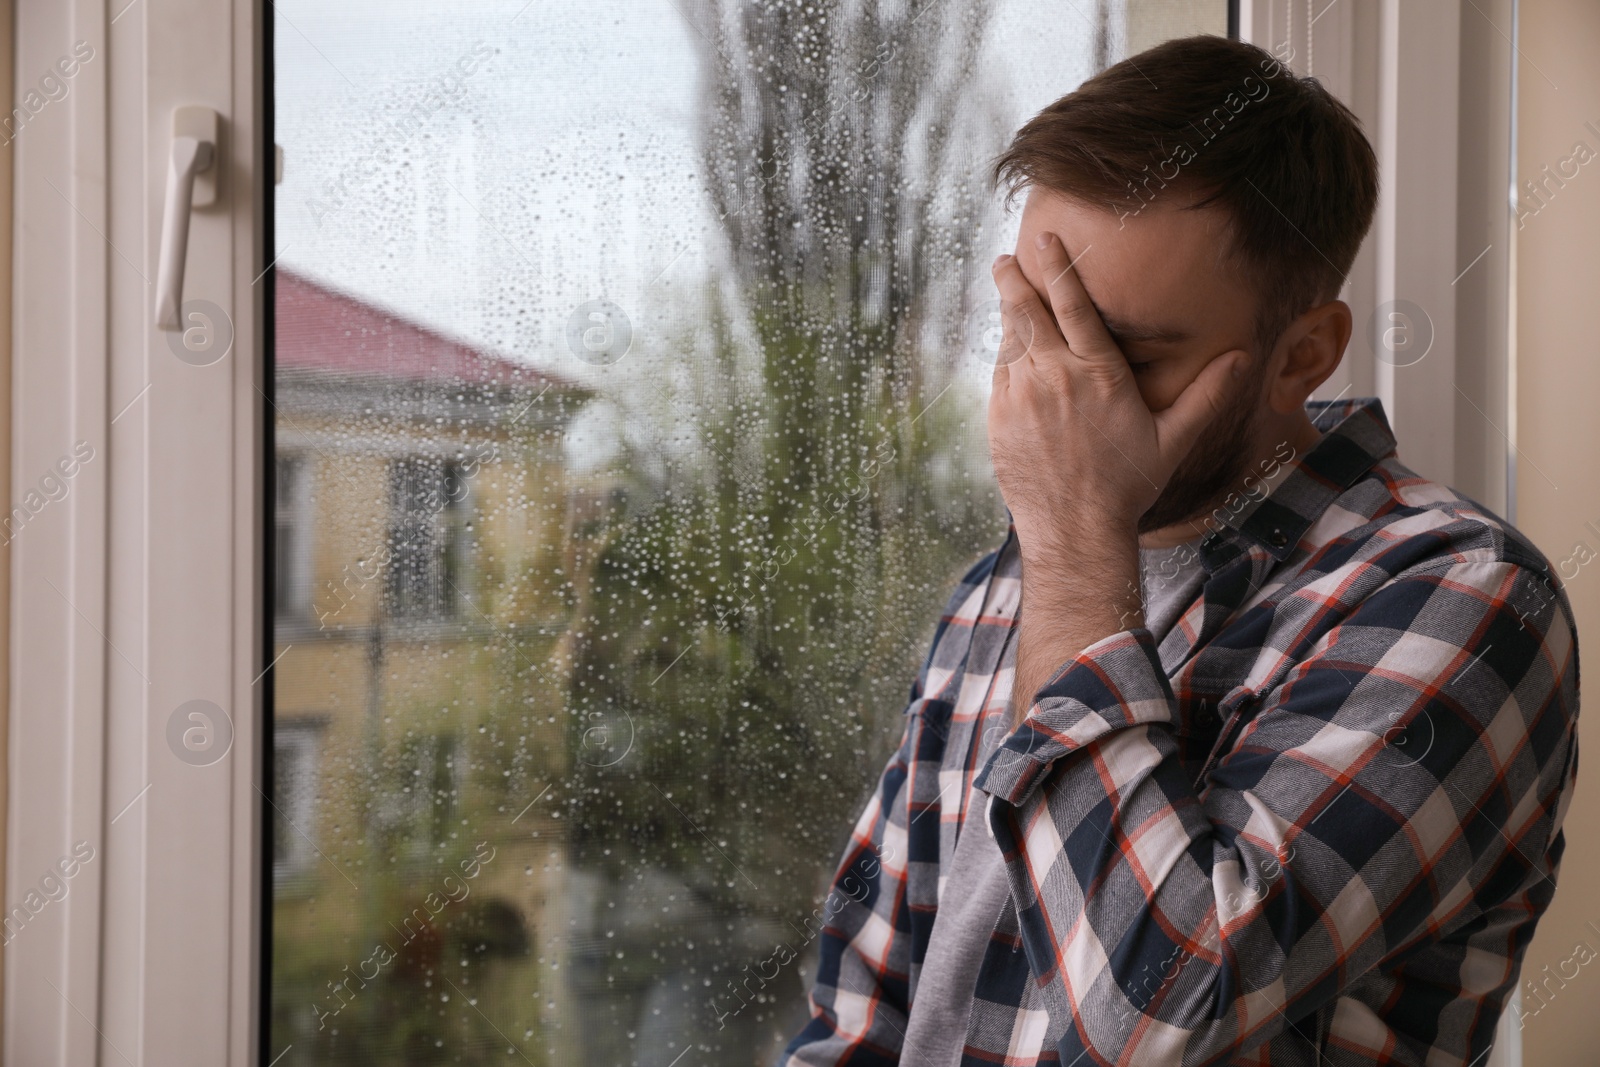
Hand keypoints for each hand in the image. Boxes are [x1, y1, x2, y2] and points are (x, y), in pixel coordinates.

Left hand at [987, 233, 1247, 559]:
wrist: (1075, 530)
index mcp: (1098, 373)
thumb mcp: (1173, 440)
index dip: (1058, 268)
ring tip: (1005, 291)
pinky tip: (1008, 349)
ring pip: (1010, 340)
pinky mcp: (999, 418)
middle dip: (1015, 280)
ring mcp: (1021, 397)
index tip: (1045, 241)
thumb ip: (1207, 395)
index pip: (1073, 305)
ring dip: (1007, 314)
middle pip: (1028, 312)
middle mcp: (1054, 377)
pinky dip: (1003, 355)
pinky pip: (998, 374)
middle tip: (1005, 259)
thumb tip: (1244, 358)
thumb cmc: (1127, 486)